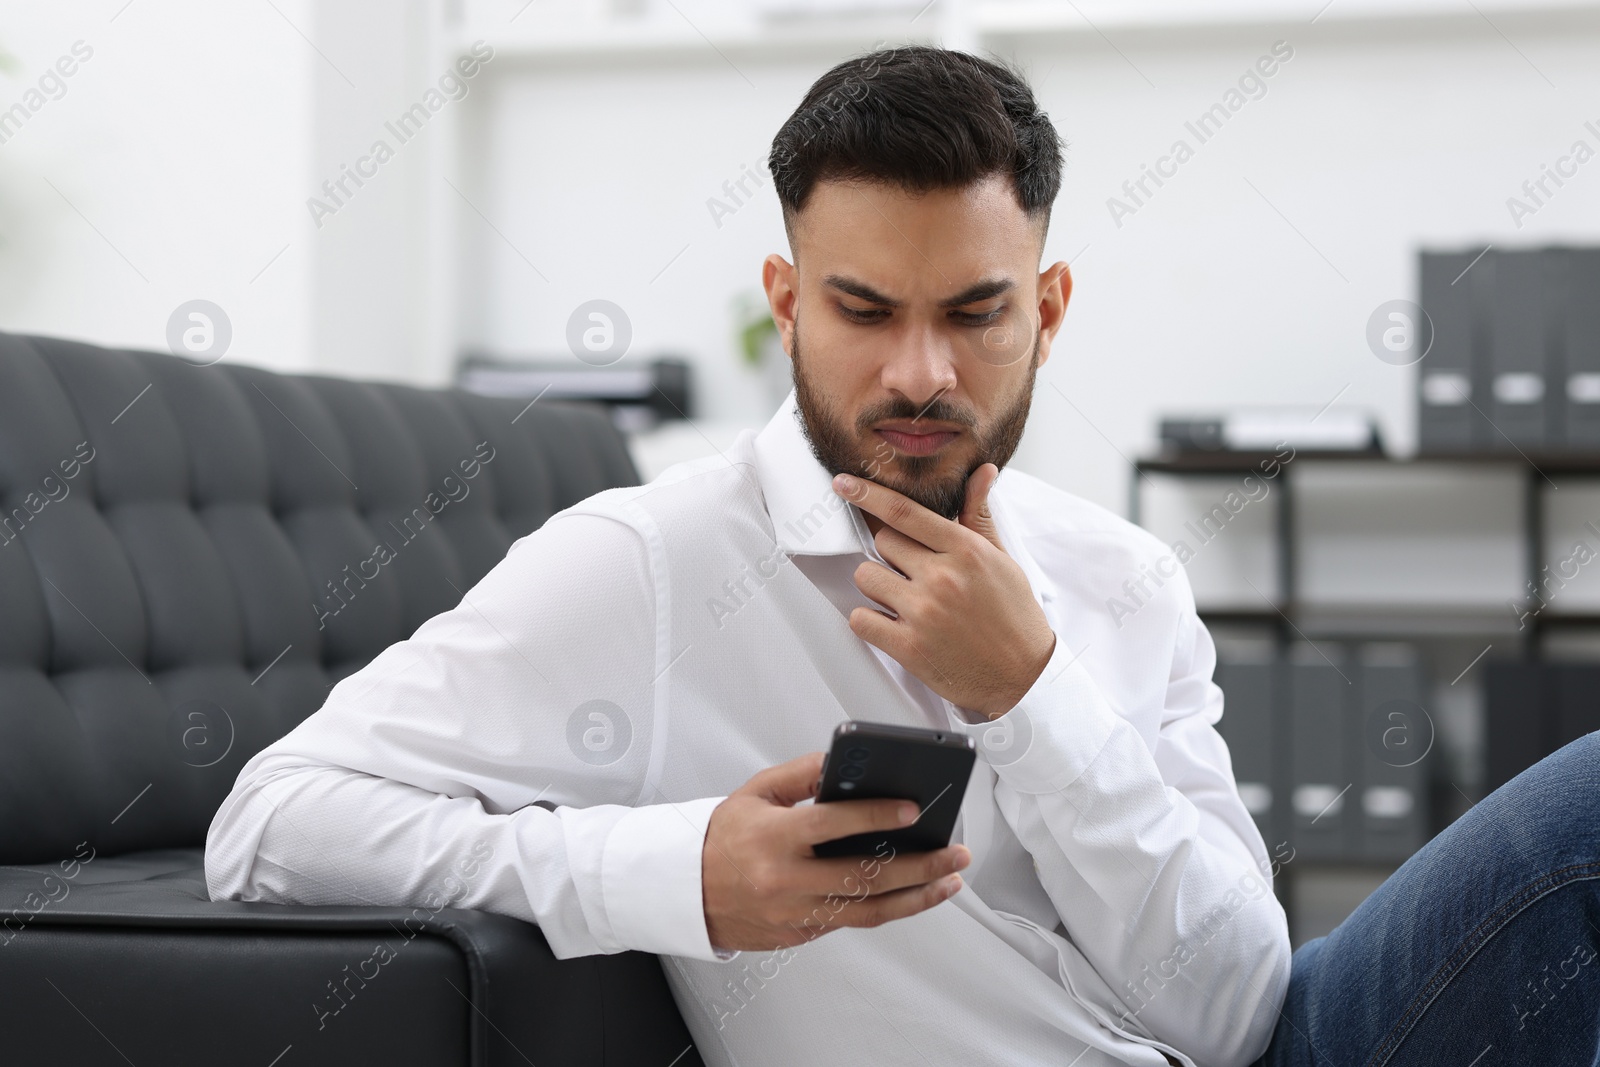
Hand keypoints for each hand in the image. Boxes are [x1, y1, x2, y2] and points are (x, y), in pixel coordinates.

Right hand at [702, 752, 970, 951]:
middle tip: (955, 853)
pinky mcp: (800, 934)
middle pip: (865, 876)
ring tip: (949, 882)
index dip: (877, 816)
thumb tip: (844, 764)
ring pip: (867, 910)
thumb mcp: (756, 793)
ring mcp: (795, 913)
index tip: (914, 809)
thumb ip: (801, 775)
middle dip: (920, 865)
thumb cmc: (724, 837)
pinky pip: (850, 921)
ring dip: (916, 897)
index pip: (835, 825)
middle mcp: (787, 880)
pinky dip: (885, 908)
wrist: (688, 890)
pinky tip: (912, 894)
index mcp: (775, 838)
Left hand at [834, 463, 1054, 719]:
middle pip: (883, 543)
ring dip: (878, 587)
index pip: (905, 512)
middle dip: (892, 555)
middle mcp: (942, 577)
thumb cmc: (1014, 618)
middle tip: (914, 573)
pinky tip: (892, 624)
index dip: (869, 494)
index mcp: (966, 551)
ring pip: (866, 577)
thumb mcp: (1003, 561)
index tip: (845, 484)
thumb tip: (982, 472)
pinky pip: (861, 619)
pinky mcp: (909, 646)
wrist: (1023, 677)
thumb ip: (980, 516)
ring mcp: (923, 612)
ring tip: (904, 600)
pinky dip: (869, 621)